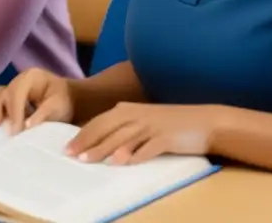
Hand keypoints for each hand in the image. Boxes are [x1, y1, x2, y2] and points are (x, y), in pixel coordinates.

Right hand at [0, 68, 73, 133]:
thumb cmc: (63, 101)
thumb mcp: (58, 106)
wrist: (67, 99)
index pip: (18, 93)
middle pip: (5, 94)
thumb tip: (26, 125)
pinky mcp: (9, 97)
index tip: (15, 130)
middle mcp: (19, 79)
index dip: (15, 112)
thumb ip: (43, 114)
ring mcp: (13, 87)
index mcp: (32, 76)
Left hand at [67, 103, 220, 165]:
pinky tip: (123, 163)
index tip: (67, 148)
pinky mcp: (167, 137)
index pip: (100, 121)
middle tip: (71, 156)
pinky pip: (147, 147)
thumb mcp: (144, 123)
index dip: (83, 134)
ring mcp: (153, 125)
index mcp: (130, 109)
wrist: (204, 122)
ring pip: (124, 137)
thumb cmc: (170, 124)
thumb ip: (123, 130)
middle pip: (108, 127)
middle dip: (88, 142)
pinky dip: (134, 154)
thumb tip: (100, 146)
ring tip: (89, 160)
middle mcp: (139, 114)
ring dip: (105, 149)